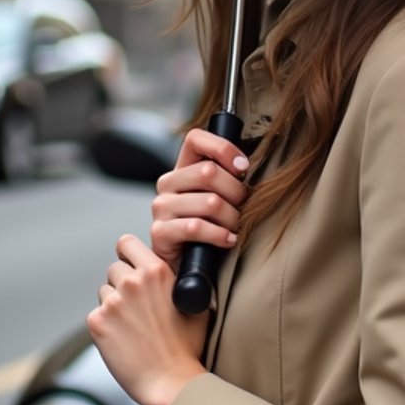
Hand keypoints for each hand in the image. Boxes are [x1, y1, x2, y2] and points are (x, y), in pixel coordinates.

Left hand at [88, 234, 207, 404]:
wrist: (170, 381)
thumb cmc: (187, 347)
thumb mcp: (194, 303)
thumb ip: (179, 280)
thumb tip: (173, 270)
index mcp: (157, 271)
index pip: (127, 243)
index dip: (129, 254)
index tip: (131, 264)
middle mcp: (133, 281)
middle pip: (115, 268)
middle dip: (123, 283)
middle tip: (137, 307)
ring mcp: (113, 301)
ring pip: (104, 291)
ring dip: (114, 303)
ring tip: (132, 326)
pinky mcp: (97, 322)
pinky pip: (96, 314)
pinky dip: (106, 325)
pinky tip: (123, 339)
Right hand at [150, 128, 249, 272]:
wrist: (185, 265)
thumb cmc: (208, 228)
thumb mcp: (217, 197)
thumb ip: (226, 177)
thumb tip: (245, 165)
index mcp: (181, 169)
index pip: (195, 139)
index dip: (223, 149)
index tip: (243, 167)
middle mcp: (167, 184)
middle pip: (208, 172)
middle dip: (236, 191)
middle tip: (243, 206)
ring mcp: (161, 207)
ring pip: (209, 202)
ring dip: (232, 217)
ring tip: (236, 227)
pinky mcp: (160, 232)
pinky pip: (197, 227)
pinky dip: (220, 235)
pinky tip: (228, 240)